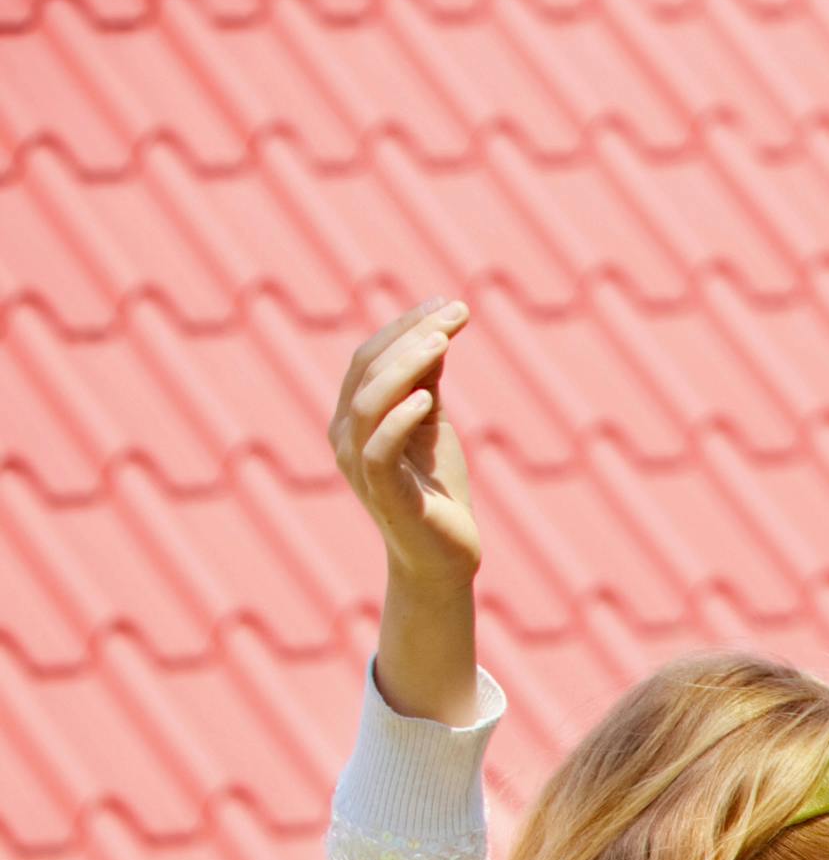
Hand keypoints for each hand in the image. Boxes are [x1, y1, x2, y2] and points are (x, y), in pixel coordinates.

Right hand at [328, 301, 480, 588]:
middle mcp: (344, 435)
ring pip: (368, 403)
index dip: (403, 326)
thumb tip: (435, 331)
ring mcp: (357, 465)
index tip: (446, 303)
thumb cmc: (436, 489)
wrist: (445, 556)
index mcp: (353, 415)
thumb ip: (426, 382)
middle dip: (408, 336)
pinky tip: (426, 399)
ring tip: (441, 342)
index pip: (369, 357)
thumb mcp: (432, 424)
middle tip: (452, 313)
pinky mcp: (380, 493)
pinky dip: (399, 420)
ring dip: (405, 367)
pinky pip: (378, 449)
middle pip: (366, 371)